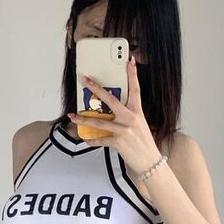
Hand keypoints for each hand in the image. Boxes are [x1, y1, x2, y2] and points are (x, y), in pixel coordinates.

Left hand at [68, 55, 161, 176]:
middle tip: (86, 80)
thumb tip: (112, 112)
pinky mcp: (118, 142)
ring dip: (84, 118)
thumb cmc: (144, 144)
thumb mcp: (139, 126)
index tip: (130, 61)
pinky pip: (101, 139)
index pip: (135, 89)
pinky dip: (92, 140)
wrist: (150, 162)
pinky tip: (85, 139)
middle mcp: (131, 119)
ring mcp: (124, 130)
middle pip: (111, 100)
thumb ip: (127, 117)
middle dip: (96, 89)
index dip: (132, 74)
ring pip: (100, 121)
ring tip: (73, 115)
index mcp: (137, 112)